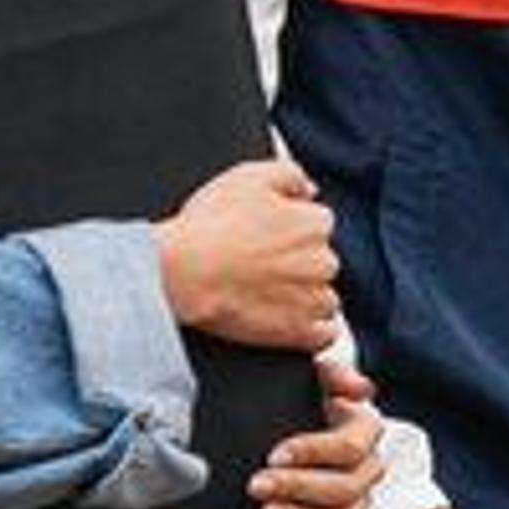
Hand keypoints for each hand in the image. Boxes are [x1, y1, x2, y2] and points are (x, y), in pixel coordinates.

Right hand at [157, 158, 338, 349]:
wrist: (183, 272)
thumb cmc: (211, 223)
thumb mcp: (249, 176)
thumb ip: (290, 175)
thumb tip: (310, 190)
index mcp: (315, 224)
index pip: (317, 223)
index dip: (290, 228)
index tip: (267, 236)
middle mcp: (323, 262)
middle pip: (321, 261)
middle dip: (299, 262)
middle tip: (261, 265)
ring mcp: (312, 300)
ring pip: (324, 298)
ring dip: (306, 296)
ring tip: (268, 293)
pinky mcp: (298, 333)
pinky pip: (324, 334)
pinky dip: (312, 330)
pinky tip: (288, 320)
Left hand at [250, 359, 381, 508]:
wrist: (273, 432)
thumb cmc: (292, 395)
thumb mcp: (308, 373)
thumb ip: (330, 368)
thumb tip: (360, 388)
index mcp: (363, 429)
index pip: (352, 446)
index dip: (315, 452)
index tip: (273, 454)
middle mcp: (366, 468)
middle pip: (347, 489)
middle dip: (299, 488)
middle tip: (256, 485)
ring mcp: (353, 502)